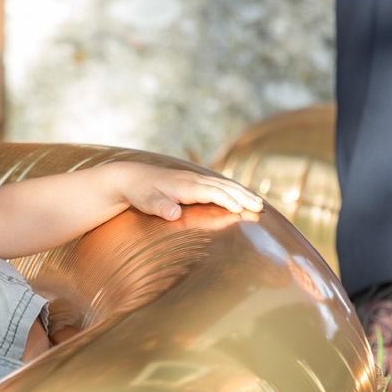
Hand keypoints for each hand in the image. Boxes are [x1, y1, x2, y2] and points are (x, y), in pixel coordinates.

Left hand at [116, 164, 264, 221]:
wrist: (131, 178)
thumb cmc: (139, 192)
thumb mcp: (146, 201)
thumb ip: (160, 207)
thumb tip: (173, 213)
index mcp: (186, 185)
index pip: (213, 192)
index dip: (227, 200)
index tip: (242, 210)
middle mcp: (194, 180)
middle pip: (224, 187)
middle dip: (243, 196)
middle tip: (260, 207)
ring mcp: (195, 180)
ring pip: (224, 185)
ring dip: (242, 193)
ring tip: (259, 203)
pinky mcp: (194, 183)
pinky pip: (219, 186)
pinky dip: (233, 191)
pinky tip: (242, 197)